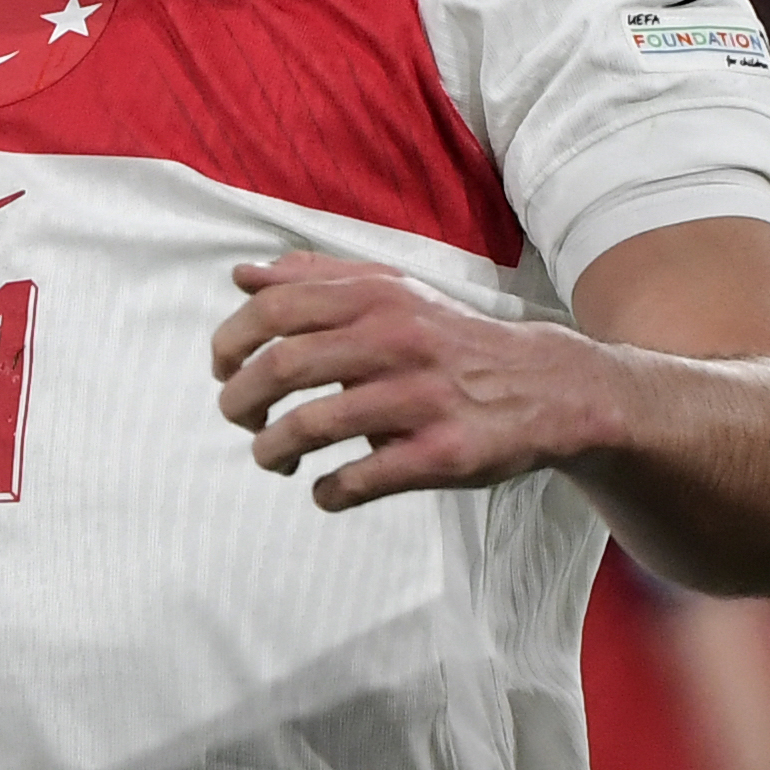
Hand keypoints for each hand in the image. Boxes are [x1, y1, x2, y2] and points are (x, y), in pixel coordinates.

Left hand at [210, 252, 603, 509]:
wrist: (546, 386)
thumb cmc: (449, 339)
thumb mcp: (391, 292)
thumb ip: (316, 280)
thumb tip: (242, 276)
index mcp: (376, 296)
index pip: (273, 309)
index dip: (229, 342)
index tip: (223, 371)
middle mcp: (396, 339)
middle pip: (281, 367)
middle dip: (239, 402)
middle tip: (240, 419)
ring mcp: (420, 398)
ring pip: (311, 426)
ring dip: (271, 450)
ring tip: (273, 458)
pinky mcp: (442, 454)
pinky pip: (360, 480)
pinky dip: (326, 492)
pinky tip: (325, 490)